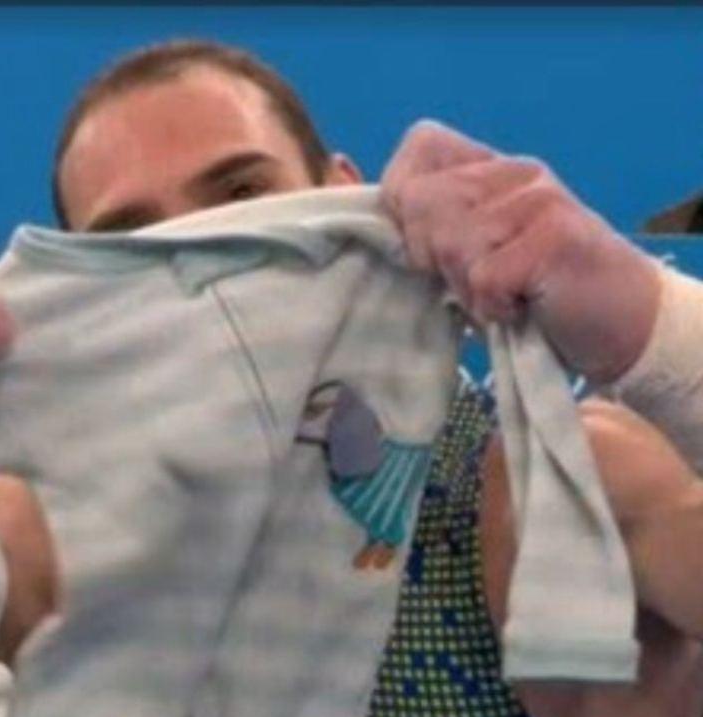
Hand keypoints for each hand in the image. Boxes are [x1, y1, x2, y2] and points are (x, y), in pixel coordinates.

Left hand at [381, 119, 661, 382]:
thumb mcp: (465, 250)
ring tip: (501, 294)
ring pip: (449, 242)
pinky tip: (520, 307)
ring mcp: (539, 200)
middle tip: (472, 278)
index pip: (421, 145)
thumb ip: (417, 217)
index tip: (426, 243)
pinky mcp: (556, 237)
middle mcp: (516, 172)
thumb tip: (342, 173)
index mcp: (491, 168)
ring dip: (465, 287)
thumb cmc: (530, 291)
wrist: (620, 324)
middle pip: (422, 202)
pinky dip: (492, 307)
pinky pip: (484, 276)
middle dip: (430, 256)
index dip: (403, 197)